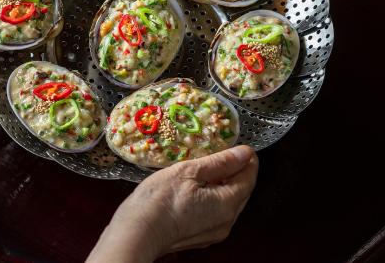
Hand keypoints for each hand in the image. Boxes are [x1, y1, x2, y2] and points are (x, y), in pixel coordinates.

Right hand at [87, 146, 257, 261]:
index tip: (241, 146)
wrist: (136, 233)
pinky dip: (213, 198)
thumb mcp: (188, 172)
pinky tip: (198, 188)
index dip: (247, 159)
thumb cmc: (159, 202)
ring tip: (209, 169)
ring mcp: (214, 232)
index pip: (249, 177)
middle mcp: (226, 222)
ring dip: (224, 185)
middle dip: (237, 172)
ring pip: (228, 203)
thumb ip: (218, 162)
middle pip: (241, 192)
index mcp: (227, 204)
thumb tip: (242, 153)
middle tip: (226, 154)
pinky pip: (215, 213)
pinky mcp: (200, 237)